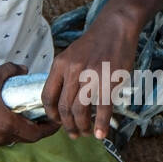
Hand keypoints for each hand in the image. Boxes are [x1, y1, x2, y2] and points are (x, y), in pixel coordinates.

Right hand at [0, 63, 58, 147]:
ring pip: (16, 139)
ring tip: (28, 116)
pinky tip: (8, 119)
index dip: (50, 128)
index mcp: (8, 124)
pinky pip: (4, 139)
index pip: (38, 133)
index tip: (55, 120)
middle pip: (29, 138)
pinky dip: (11, 131)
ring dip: (25, 130)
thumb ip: (10, 71)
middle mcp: (3, 137)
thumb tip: (23, 69)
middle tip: (45, 117)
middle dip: (40, 129)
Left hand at [42, 7, 140, 139]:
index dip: (50, 114)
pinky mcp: (109, 81)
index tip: (56, 122)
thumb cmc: (94, 43)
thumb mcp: (71, 55)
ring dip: (82, 126)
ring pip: (80, 110)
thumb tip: (62, 100)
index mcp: (59, 65)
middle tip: (73, 133)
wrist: (115, 28)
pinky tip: (100, 134)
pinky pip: (102, 109)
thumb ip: (64, 75)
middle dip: (67, 125)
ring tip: (86, 133)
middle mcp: (72, 71)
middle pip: (64, 107)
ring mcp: (91, 76)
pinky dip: (100, 125)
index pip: (47, 96)